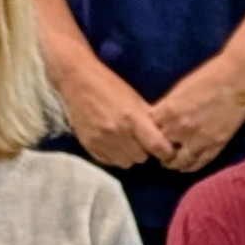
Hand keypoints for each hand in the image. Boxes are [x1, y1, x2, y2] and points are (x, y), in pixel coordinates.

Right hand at [50, 56, 165, 171]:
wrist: (76, 80)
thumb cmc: (109, 84)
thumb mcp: (134, 98)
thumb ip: (149, 118)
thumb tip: (166, 135)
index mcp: (132, 118)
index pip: (157, 146)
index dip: (166, 152)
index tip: (167, 150)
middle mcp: (117, 133)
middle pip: (142, 158)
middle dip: (146, 151)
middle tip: (143, 141)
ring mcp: (101, 141)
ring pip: (126, 163)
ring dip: (130, 155)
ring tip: (128, 142)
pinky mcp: (89, 145)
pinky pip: (109, 161)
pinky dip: (115, 156)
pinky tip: (114, 143)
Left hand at [144, 53, 244, 173]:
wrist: (239, 78)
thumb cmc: (209, 76)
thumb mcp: (180, 89)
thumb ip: (167, 107)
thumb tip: (158, 119)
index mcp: (168, 112)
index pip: (148, 132)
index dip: (148, 135)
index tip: (149, 136)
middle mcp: (180, 129)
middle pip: (160, 149)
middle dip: (158, 150)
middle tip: (158, 151)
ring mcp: (199, 141)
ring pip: (178, 162)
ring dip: (172, 163)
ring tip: (171, 162)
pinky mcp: (216, 146)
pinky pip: (199, 164)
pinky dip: (190, 167)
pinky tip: (186, 166)